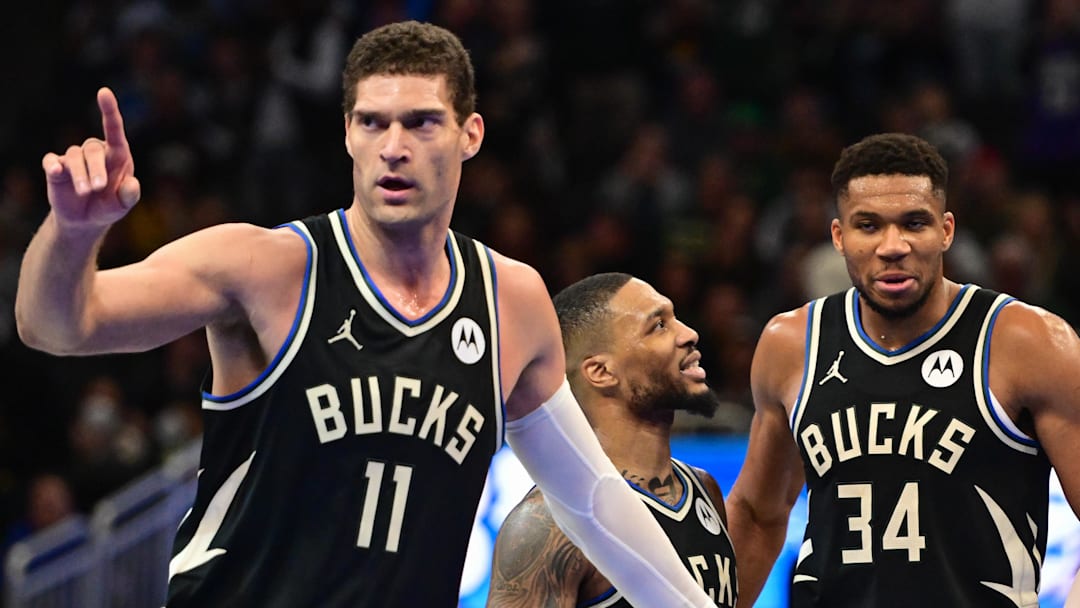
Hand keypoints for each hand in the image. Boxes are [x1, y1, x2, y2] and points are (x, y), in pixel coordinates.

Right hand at [41, 87, 140, 229]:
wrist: (86, 220)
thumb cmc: (109, 206)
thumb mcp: (123, 205)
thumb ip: (130, 195)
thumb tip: (132, 183)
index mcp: (117, 155)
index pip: (114, 129)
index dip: (109, 110)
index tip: (104, 92)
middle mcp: (95, 152)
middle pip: (93, 150)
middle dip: (96, 169)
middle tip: (98, 189)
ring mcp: (74, 158)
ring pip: (74, 158)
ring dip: (80, 175)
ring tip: (86, 192)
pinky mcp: (56, 168)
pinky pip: (51, 161)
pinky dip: (53, 165)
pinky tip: (56, 171)